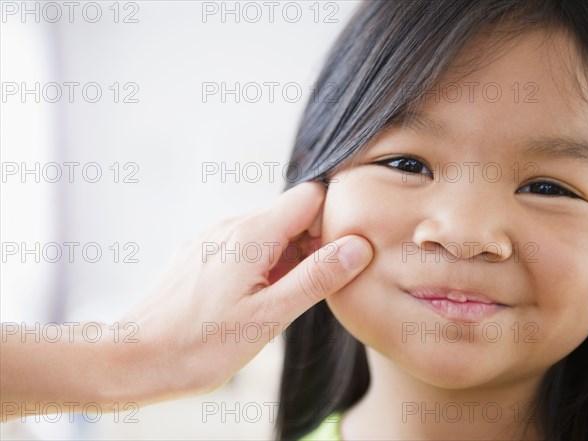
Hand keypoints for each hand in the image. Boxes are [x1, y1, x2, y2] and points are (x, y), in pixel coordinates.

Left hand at [110, 181, 373, 403]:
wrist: (135, 358)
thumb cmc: (200, 344)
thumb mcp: (269, 315)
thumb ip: (316, 277)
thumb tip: (356, 247)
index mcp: (251, 234)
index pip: (309, 197)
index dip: (330, 222)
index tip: (335, 259)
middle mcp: (229, 226)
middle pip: (289, 214)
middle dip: (310, 245)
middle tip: (308, 289)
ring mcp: (211, 238)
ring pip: (266, 232)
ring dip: (284, 258)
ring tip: (276, 301)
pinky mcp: (199, 253)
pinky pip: (241, 247)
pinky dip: (259, 265)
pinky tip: (248, 300)